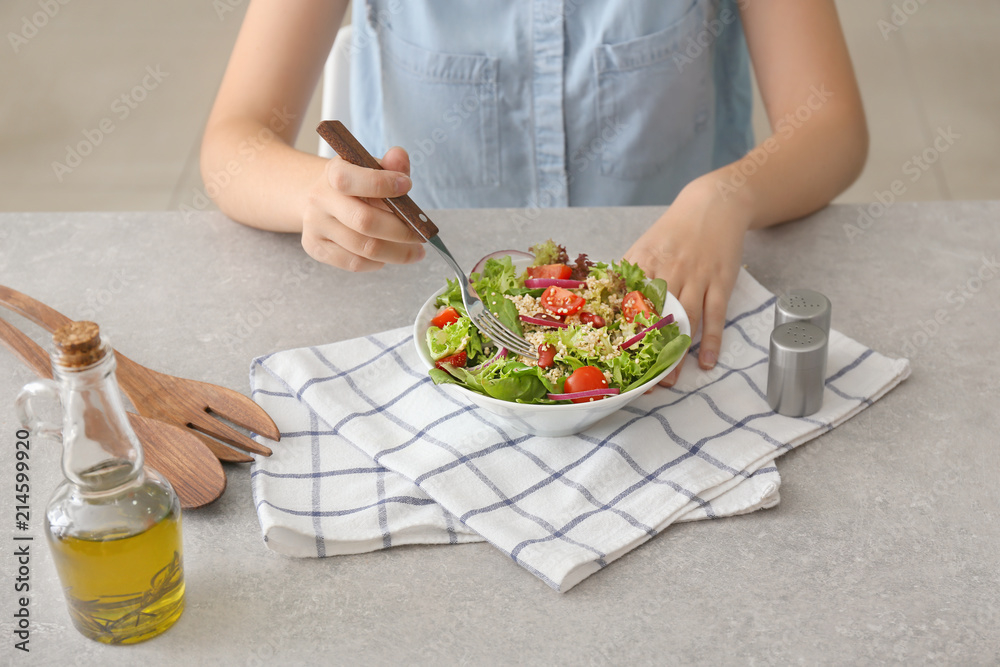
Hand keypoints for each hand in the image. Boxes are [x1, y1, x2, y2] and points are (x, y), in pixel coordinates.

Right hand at [301, 146, 426, 270]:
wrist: (322, 200)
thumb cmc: (356, 185)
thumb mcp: (371, 169)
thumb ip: (390, 164)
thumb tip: (399, 156)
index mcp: (333, 172)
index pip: (351, 181)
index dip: (382, 184)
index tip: (408, 185)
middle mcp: (319, 199)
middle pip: (364, 221)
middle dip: (401, 231)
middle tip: (423, 236)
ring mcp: (315, 225)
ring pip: (363, 247)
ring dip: (397, 252)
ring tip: (416, 252)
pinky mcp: (316, 248)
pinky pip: (354, 263)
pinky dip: (378, 262)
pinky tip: (390, 256)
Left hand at [624, 176, 751, 385]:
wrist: (714, 205)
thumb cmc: (674, 230)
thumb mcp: (643, 246)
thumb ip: (625, 274)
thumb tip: (600, 300)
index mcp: (645, 263)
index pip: (628, 305)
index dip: (621, 333)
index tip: (613, 358)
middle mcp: (671, 271)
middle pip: (657, 320)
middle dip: (649, 353)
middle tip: (642, 380)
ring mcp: (698, 277)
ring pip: (686, 322)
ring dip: (678, 354)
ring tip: (670, 380)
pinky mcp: (721, 282)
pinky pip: (715, 316)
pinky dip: (712, 341)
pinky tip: (707, 362)